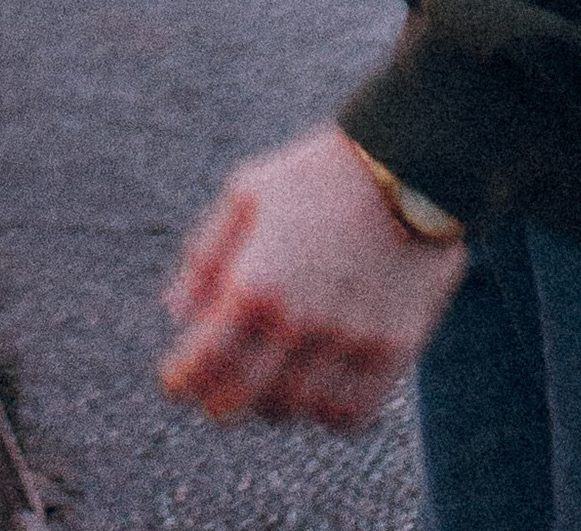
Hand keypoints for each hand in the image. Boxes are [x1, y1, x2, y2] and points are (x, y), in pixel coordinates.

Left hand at [160, 125, 465, 429]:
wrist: (407, 165)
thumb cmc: (315, 175)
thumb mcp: (245, 195)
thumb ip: (206, 257)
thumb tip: (176, 313)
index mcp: (256, 281)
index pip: (207, 359)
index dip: (182, 380)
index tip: (173, 384)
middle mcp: (300, 320)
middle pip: (247, 397)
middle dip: (219, 404)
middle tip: (211, 399)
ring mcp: (350, 340)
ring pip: (300, 410)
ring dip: (275, 407)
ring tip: (266, 388)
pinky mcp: (393, 350)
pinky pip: (354, 413)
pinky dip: (328, 415)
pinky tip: (316, 393)